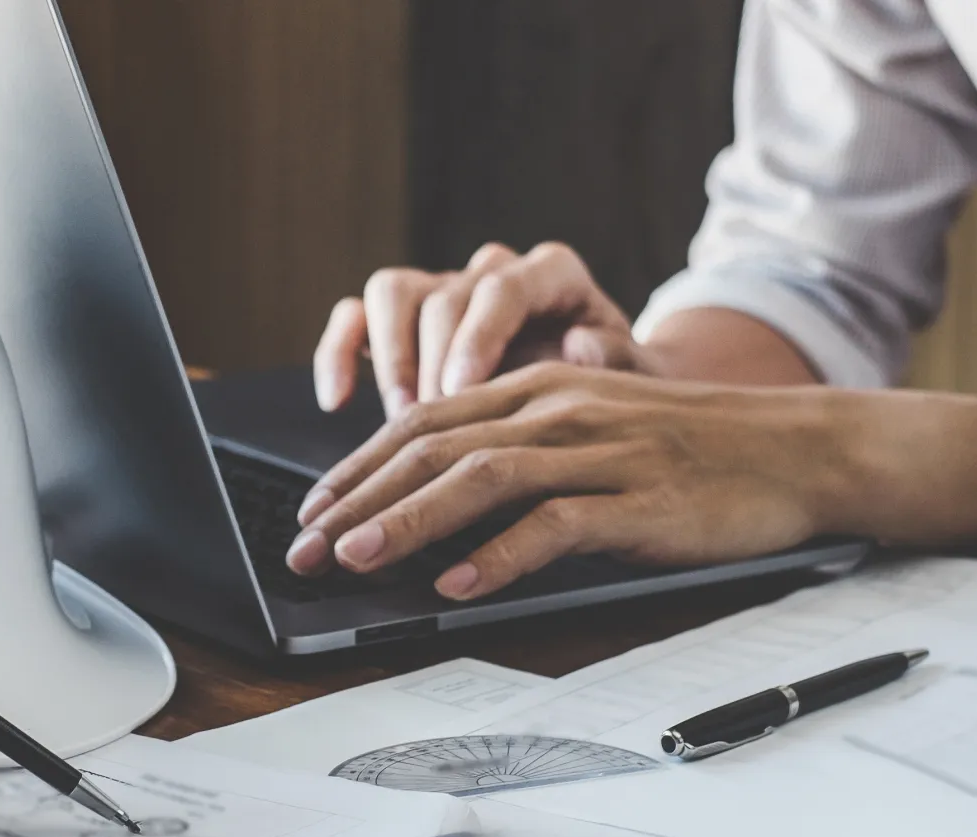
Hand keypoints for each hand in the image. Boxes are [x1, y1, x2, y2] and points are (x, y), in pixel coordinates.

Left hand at [286, 364, 865, 599]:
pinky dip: (501, 556)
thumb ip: (515, 451)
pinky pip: (557, 525)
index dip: (357, 466)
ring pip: (482, 479)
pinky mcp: (640, 502)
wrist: (798, 449)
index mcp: (536, 388)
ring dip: (409, 521)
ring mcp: (598, 453)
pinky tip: (458, 585)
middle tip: (304, 548)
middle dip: (358, 499)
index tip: (310, 510)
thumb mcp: (589, 428)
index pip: (422, 423)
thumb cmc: (684, 448)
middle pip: (433, 449)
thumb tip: (429, 505)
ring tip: (356, 559)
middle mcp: (556, 411)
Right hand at [312, 242, 649, 420]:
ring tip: (399, 419)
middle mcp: (490, 274)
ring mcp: (442, 294)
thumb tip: (580, 344)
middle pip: (442, 294)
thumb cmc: (617, 396)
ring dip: (387, 358)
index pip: (504, 285)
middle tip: (429, 422)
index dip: (477, 336)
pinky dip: (339, 354)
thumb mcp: (639, 383)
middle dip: (429, 361)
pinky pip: (354, 319)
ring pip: (391, 291)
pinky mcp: (401, 323)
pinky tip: (337, 402)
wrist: (595, 408)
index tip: (461, 391)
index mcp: (551, 277)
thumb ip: (622, 363)